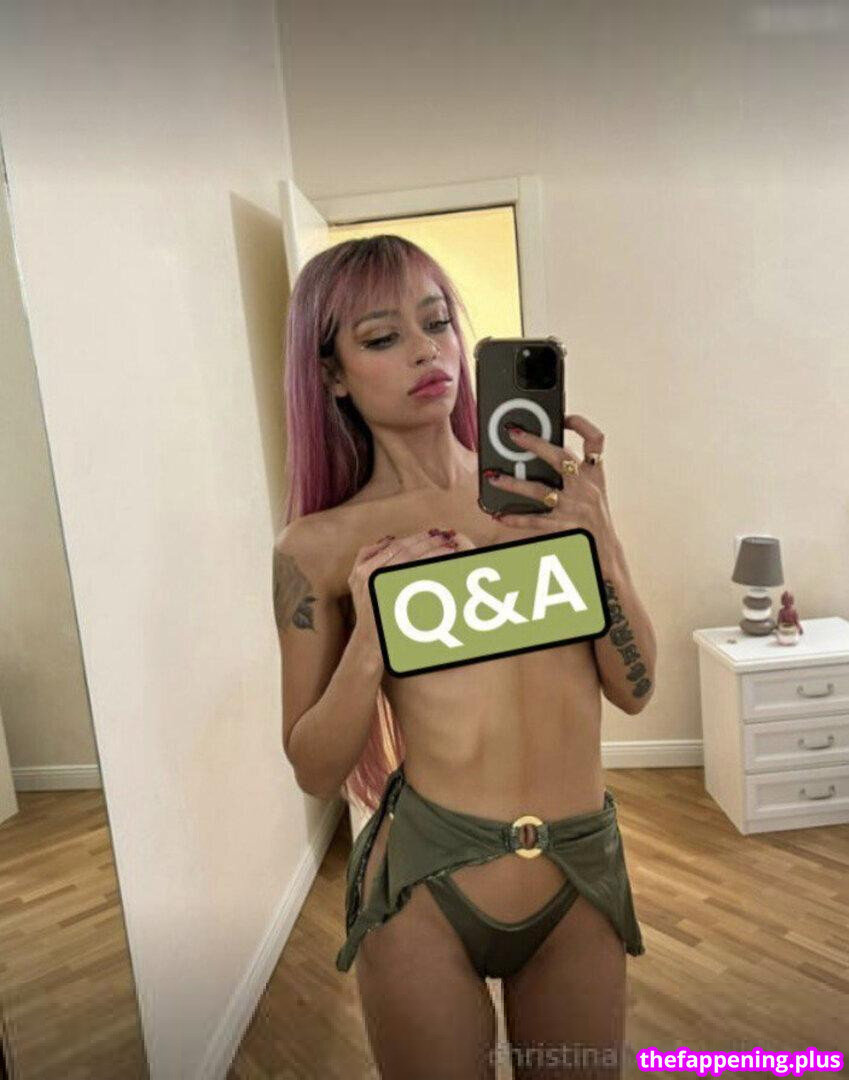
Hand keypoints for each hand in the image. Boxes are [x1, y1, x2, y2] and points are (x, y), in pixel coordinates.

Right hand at [347, 528, 475, 654]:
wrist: (368, 643)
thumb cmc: (367, 613)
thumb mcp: (357, 583)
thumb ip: (367, 558)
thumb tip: (390, 539)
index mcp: (364, 570)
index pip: (395, 546)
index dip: (414, 538)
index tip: (431, 534)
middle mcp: (371, 577)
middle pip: (405, 551)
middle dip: (427, 542)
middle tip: (445, 536)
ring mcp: (383, 587)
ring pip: (413, 562)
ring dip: (433, 552)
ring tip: (450, 548)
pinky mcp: (396, 598)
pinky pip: (419, 578)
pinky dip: (434, 568)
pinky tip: (447, 565)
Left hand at [482, 414, 619, 563]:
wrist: (606, 550)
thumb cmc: (594, 516)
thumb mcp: (594, 489)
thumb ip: (575, 470)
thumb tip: (542, 450)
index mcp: (595, 474)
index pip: (596, 441)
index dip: (582, 425)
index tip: (564, 416)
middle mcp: (586, 488)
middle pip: (560, 458)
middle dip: (534, 443)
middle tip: (512, 433)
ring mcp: (574, 508)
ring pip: (539, 490)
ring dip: (513, 484)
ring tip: (492, 477)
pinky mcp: (563, 527)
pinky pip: (535, 520)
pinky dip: (516, 518)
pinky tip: (500, 514)